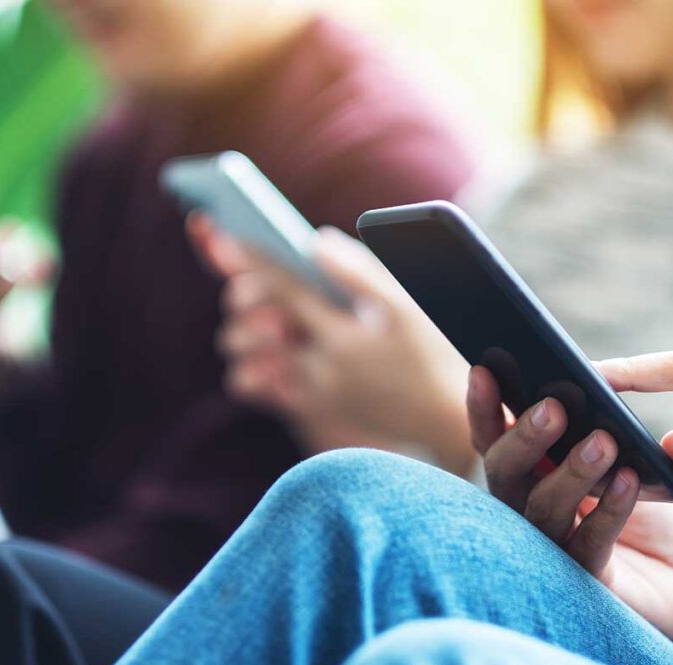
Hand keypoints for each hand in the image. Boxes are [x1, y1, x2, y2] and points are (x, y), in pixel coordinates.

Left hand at [186, 214, 476, 475]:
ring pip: (245, 364)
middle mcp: (322, 370)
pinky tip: (277, 349)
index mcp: (345, 337)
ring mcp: (314, 395)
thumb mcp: (407, 309)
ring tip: (269, 317)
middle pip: (251, 327)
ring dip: (244, 335)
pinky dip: (255, 367)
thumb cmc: (435, 354)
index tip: (223, 238)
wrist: (449, 419)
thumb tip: (314, 241)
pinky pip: (260, 388)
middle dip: (243, 299)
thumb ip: (358, 273)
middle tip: (252, 285)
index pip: (285, 289)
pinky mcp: (315, 410)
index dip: (251, 261)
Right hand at [467, 365, 672, 657]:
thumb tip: (584, 380)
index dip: (483, 407)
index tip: (485, 370)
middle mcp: (525, 506)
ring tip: (604, 441)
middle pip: (504, 472)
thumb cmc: (633, 500)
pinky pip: (590, 543)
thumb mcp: (615, 451)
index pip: (491, 437)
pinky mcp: (585, 578)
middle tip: (553, 409)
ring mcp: (551, 545)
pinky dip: (609, 509)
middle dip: (523, 437)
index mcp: (525, 471)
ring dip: (571, 471)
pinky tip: (628, 480)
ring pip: (542, 508)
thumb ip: (590, 424)